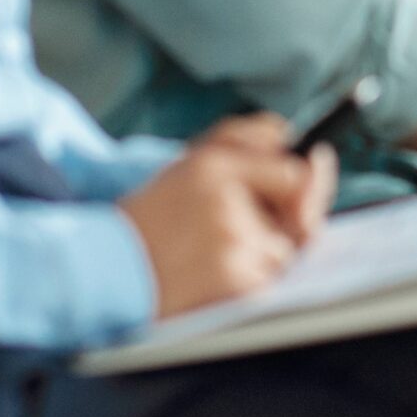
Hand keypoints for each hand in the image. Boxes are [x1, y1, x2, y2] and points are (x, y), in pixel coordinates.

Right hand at [118, 118, 336, 318]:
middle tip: (274, 228)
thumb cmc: (153, 217)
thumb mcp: (189, 162)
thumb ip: (243, 137)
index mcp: (214, 166)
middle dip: (294, 223)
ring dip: (268, 255)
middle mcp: (226, 200)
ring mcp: (233, 243)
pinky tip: (220, 277)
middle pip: (301, 216)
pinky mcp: (234, 283)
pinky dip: (254, 281)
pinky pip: (271, 281)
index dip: (309, 182)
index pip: (295, 173)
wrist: (105, 270)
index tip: (312, 183)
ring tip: (220, 257)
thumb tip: (291, 134)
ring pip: (286, 251)